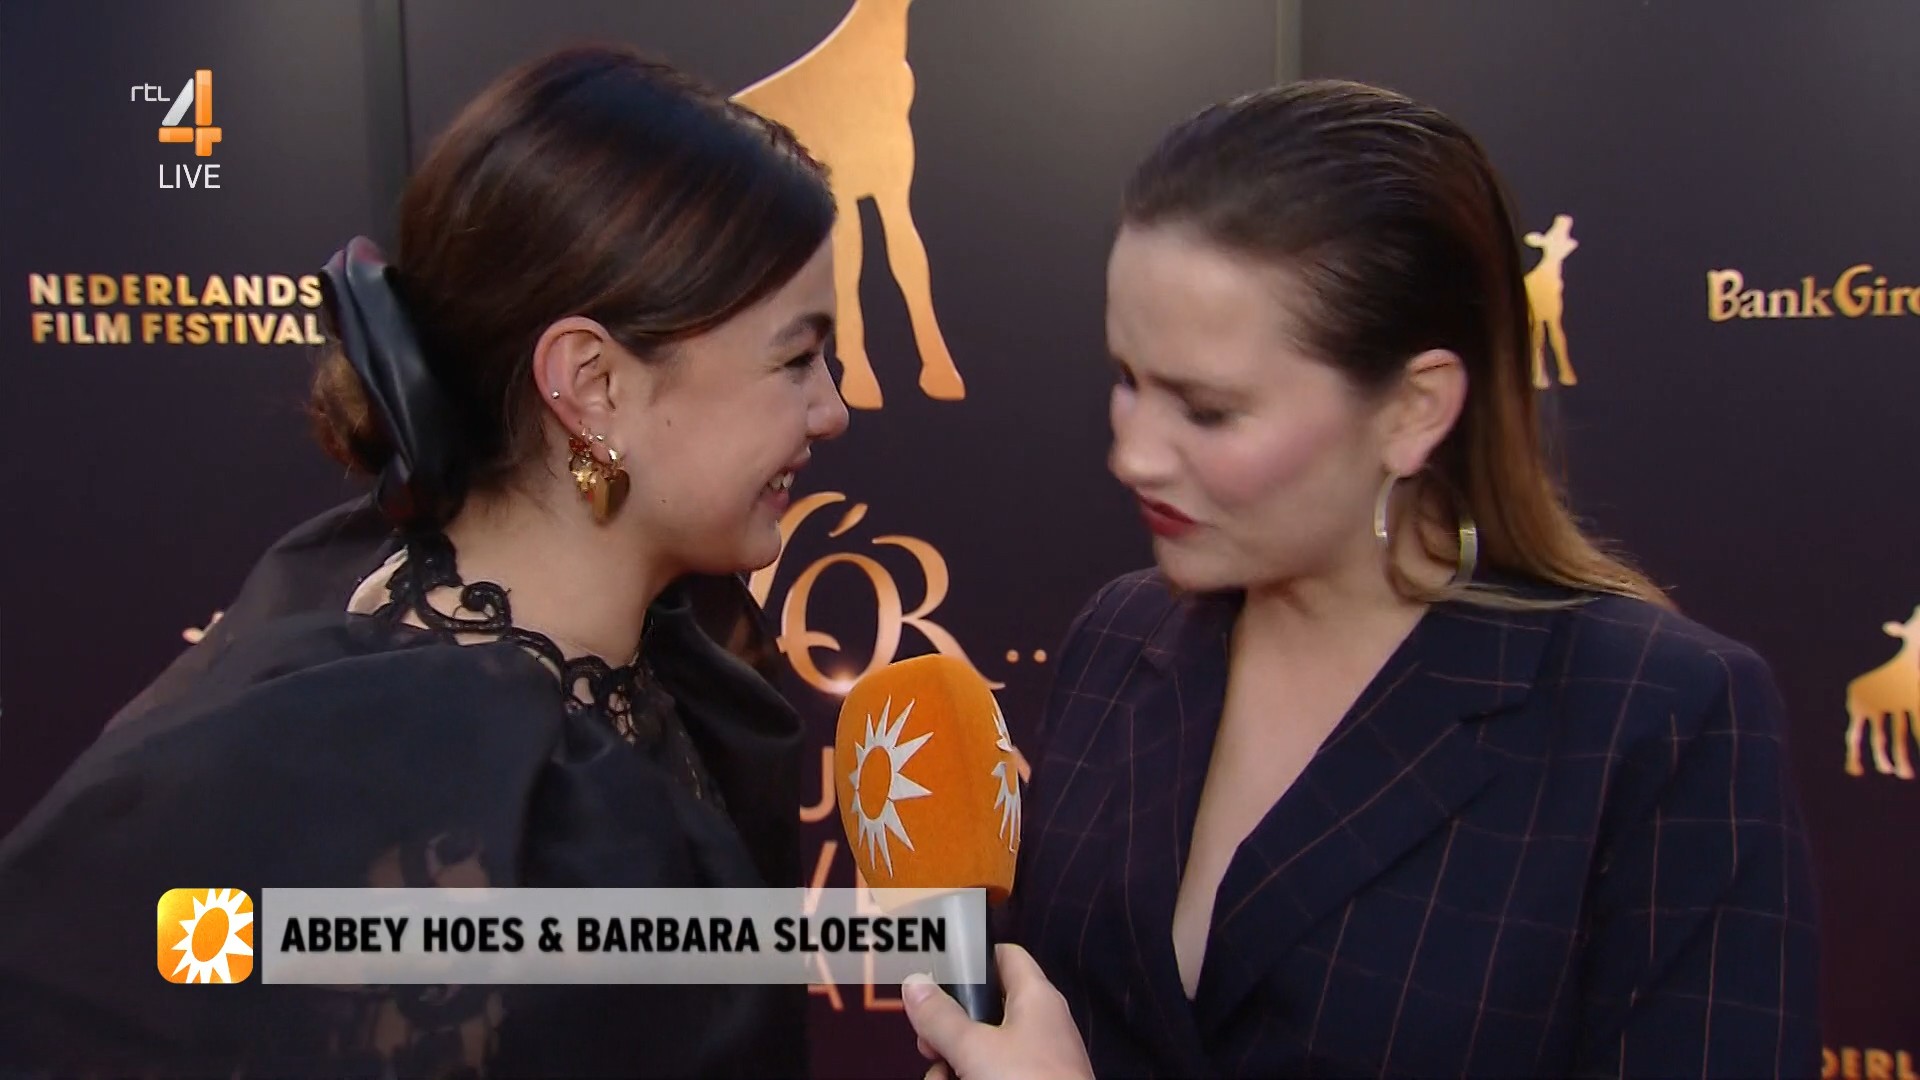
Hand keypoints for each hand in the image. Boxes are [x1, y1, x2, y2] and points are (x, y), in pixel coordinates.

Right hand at [902, 943, 1094, 1079]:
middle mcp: (1038, 1024)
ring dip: (953, 1064)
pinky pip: (991, 1074)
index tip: (936, 976)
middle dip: (948, 1030)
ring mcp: (1035, 1059)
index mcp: (1035, 997)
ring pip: (981, 1050)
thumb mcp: (973, 1049)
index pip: (1004, 956)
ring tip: (944, 1077)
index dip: (970, 959)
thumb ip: (941, 1017)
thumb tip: (915, 983)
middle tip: (929, 1045)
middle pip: (982, 1011)